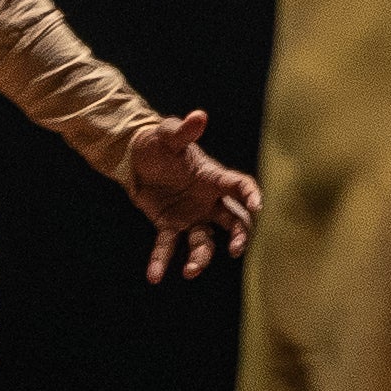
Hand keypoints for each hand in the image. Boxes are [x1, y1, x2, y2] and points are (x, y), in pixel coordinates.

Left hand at [120, 109, 259, 283]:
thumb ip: (182, 130)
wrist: (133, 157)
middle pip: (233, 221)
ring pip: (204, 242)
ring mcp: (191, 216)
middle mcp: (208, 200)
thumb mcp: (167, 135)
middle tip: (235, 250)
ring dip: (201, 258)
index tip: (257, 209)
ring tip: (190, 271)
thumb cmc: (157, 143)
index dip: (251, 197)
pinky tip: (154, 276)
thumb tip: (199, 115)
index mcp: (213, 177)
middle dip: (239, 237)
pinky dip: (161, 261)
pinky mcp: (169, 225)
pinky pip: (168, 246)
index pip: (240, 187)